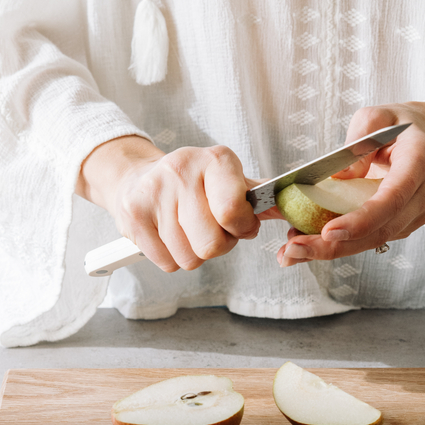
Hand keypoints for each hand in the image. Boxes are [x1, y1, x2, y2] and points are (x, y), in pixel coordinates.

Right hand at [78, 136, 260, 271]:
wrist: (138, 177)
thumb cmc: (194, 184)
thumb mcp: (230, 181)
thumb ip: (261, 197)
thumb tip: (290, 204)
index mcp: (216, 160)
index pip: (232, 211)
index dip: (241, 229)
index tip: (240, 225)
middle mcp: (183, 170)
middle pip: (211, 244)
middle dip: (218, 246)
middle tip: (213, 230)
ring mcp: (155, 192)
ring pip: (189, 258)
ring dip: (194, 253)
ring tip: (188, 231)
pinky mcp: (134, 215)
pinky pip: (166, 263)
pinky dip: (172, 257)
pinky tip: (169, 236)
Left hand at [277, 101, 424, 267]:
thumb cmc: (397, 126)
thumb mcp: (375, 118)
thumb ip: (357, 141)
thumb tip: (338, 177)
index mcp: (420, 161)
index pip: (393, 198)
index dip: (362, 219)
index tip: (329, 231)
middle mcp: (424, 193)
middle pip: (381, 230)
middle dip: (335, 246)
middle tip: (294, 249)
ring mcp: (417, 214)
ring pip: (373, 241)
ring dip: (331, 249)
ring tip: (292, 250)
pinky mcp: (404, 225)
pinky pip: (370, 239)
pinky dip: (340, 244)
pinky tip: (309, 243)